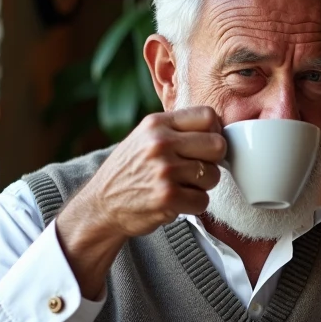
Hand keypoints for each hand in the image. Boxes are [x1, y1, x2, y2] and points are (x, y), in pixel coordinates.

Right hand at [55, 106, 225, 297]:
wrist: (101, 204)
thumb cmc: (130, 170)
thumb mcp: (145, 137)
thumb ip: (176, 130)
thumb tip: (219, 130)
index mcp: (157, 123)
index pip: (208, 116)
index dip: (214, 132)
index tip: (205, 146)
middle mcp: (160, 143)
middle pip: (218, 145)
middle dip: (212, 161)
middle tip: (196, 169)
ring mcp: (164, 170)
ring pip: (213, 175)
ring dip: (202, 186)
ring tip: (181, 185)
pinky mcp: (167, 197)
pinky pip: (203, 200)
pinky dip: (194, 204)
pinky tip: (177, 201)